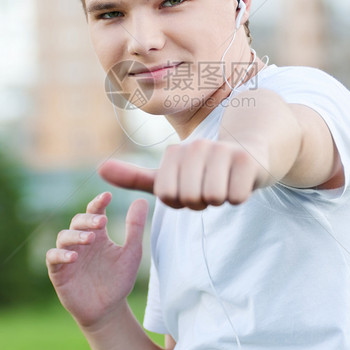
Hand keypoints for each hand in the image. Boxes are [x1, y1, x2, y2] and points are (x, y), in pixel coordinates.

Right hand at [46, 192, 147, 328]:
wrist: (109, 310)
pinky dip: (60, 255)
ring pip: (63, 236)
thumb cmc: (119, 280)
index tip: (108, 196)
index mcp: (98, 234)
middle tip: (102, 221)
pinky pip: (52, 258)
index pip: (94, 211)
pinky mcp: (58, 272)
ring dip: (75, 235)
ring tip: (90, 239)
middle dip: (88, 219)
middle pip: (77, 221)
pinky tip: (74, 257)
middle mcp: (80, 241)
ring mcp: (68, 255)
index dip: (98, 202)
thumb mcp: (131, 253)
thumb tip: (142, 200)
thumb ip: (135, 228)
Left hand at [98, 139, 269, 209]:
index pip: (168, 197)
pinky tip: (241, 181)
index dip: (181, 202)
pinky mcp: (247, 160)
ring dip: (221, 199)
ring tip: (224, 182)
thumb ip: (135, 177)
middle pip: (190, 199)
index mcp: (174, 153)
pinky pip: (236, 197)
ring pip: (213, 198)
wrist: (250, 147)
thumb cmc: (205, 167)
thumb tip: (99, 169)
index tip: (190, 187)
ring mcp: (223, 151)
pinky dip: (239, 196)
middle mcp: (196, 147)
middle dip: (201, 202)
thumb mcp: (170, 173)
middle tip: (210, 187)